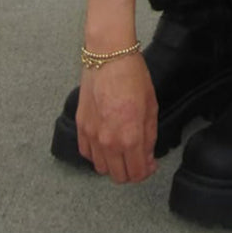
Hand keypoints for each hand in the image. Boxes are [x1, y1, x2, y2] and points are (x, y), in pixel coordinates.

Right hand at [76, 54, 157, 182]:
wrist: (109, 55)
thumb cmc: (132, 76)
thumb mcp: (151, 106)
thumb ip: (149, 137)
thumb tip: (147, 157)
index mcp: (130, 137)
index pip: (137, 173)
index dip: (146, 172)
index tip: (150, 164)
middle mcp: (109, 141)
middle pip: (119, 176)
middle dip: (131, 172)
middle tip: (138, 159)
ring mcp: (92, 135)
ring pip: (101, 168)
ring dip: (113, 165)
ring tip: (122, 150)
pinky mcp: (80, 126)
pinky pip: (86, 153)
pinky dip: (96, 154)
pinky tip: (106, 143)